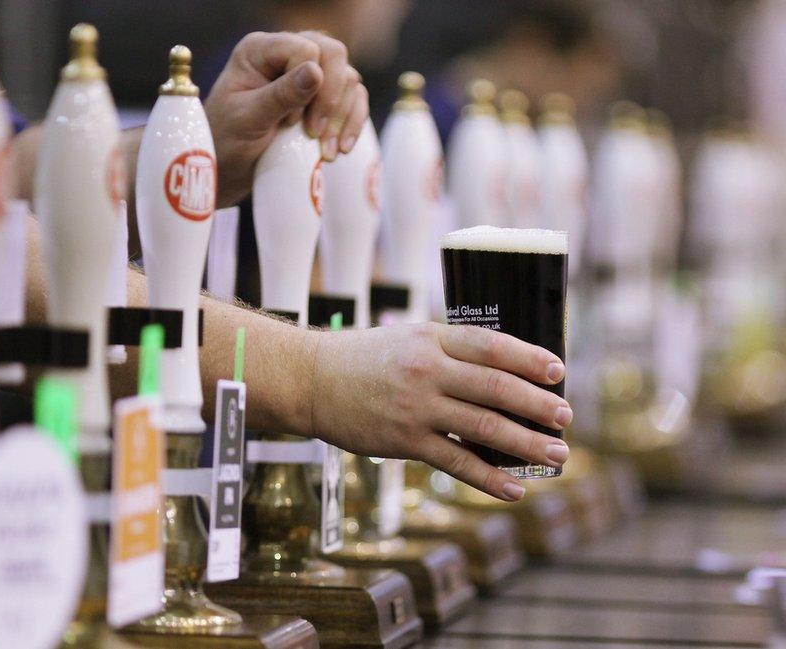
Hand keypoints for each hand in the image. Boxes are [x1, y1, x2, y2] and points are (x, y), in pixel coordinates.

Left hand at [205, 31, 368, 207]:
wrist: (228, 171)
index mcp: (260, 50)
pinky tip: (342, 149)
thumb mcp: (248, 120)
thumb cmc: (226, 142)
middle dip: (332, 98)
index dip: (308, 85)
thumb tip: (316, 71)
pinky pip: (354, 100)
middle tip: (315, 134)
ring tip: (328, 153)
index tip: (289, 121)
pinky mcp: (321, 98)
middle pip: (334, 55)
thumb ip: (280, 95)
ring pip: (349, 79)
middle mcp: (286, 55)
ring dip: (343, 117)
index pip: (307, 48)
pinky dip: (353, 123)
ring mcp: (307, 76)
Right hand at [308, 323, 571, 501]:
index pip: (491, 345)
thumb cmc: (363, 357)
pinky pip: (455, 462)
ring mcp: (416, 408)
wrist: (311, 380)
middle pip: (497, 387)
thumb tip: (503, 367)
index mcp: (431, 339)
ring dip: (526, 443)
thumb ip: (449, 349)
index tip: (558, 371)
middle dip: (538, 405)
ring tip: (557, 454)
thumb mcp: (407, 337)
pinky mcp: (403, 441)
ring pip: (484, 428)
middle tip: (566, 418)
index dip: (529, 358)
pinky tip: (513, 488)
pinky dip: (488, 478)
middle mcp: (427, 371)